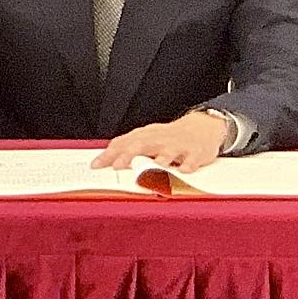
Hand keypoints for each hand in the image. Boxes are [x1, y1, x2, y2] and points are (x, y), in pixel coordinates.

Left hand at [92, 110, 227, 172]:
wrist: (201, 127)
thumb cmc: (169, 138)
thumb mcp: (148, 140)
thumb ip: (130, 150)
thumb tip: (107, 163)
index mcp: (145, 136)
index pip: (123, 143)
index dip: (108, 154)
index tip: (96, 166)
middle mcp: (159, 139)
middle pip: (141, 145)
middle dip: (128, 156)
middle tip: (117, 167)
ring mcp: (177, 145)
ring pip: (167, 151)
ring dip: (160, 159)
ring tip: (154, 167)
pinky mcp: (195, 152)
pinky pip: (192, 159)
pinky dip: (188, 165)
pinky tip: (184, 171)